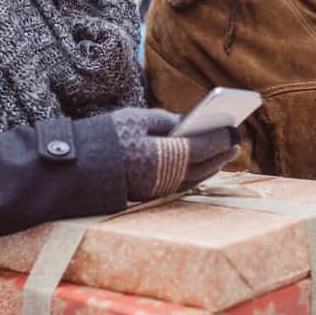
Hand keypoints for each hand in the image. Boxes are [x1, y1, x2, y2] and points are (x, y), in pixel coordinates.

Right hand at [110, 107, 238, 201]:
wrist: (79, 169)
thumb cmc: (107, 137)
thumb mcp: (135, 119)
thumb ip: (164, 120)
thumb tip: (189, 122)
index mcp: (158, 155)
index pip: (199, 147)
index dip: (220, 139)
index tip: (234, 129)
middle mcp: (162, 176)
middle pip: (202, 166)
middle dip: (221, 153)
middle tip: (236, 140)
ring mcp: (158, 189)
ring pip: (195, 178)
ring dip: (213, 166)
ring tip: (226, 152)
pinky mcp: (153, 194)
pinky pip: (184, 184)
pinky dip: (198, 174)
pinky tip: (206, 164)